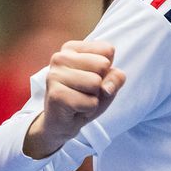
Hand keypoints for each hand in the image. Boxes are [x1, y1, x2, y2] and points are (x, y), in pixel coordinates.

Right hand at [23, 40, 124, 158]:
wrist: (64, 122)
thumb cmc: (86, 96)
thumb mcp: (108, 82)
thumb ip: (116, 77)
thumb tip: (106, 87)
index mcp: (71, 48)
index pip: (108, 50)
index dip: (107, 69)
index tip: (91, 77)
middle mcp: (59, 57)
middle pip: (103, 65)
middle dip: (100, 84)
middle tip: (85, 91)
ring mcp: (54, 75)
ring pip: (96, 83)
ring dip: (93, 97)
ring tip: (80, 99)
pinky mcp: (55, 95)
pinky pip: (90, 102)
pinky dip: (88, 109)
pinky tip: (75, 109)